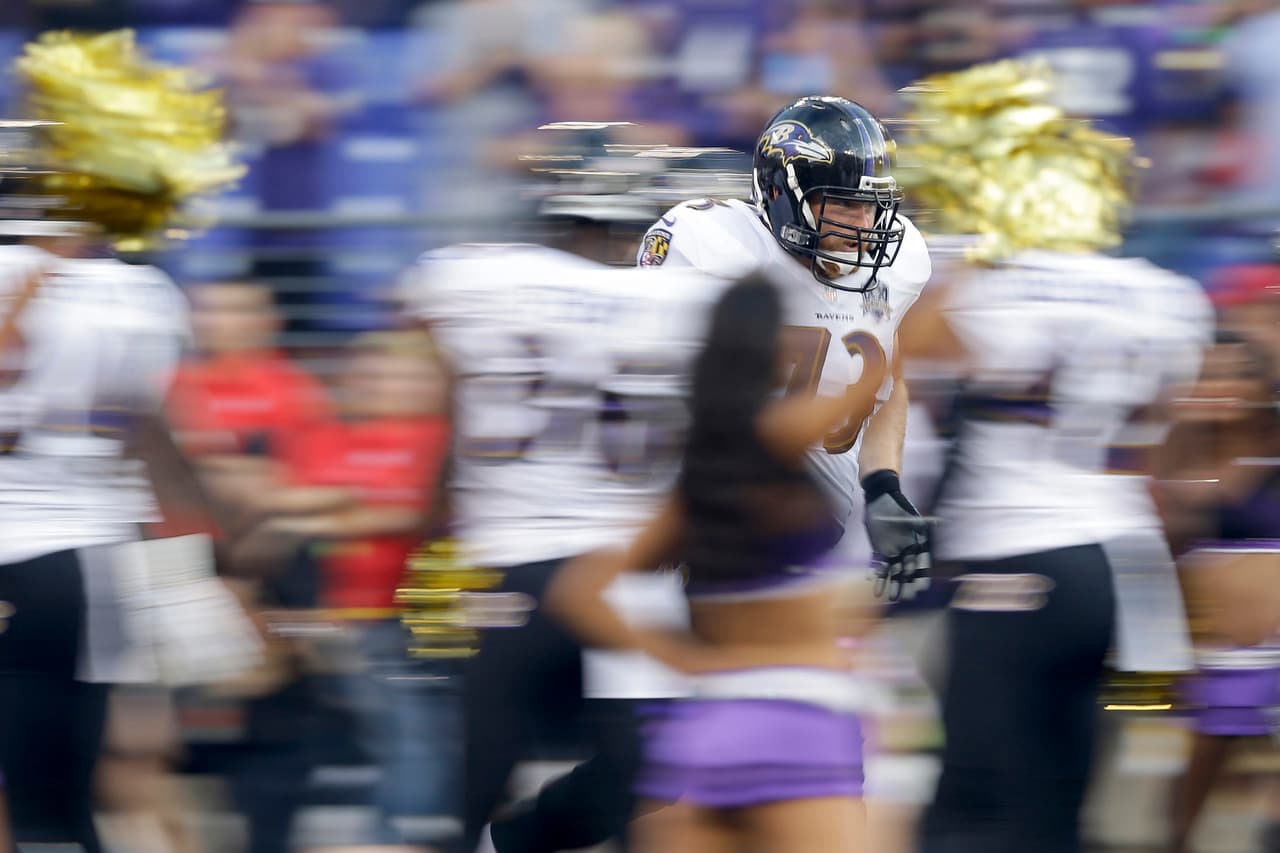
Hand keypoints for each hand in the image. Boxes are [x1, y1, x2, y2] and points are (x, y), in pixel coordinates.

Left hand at [862, 470, 930, 601]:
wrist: (879, 499)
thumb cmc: (897, 507)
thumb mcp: (909, 516)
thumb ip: (921, 523)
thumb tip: (937, 522)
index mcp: (917, 544)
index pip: (922, 563)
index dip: (921, 576)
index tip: (921, 589)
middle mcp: (906, 550)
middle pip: (907, 571)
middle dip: (906, 584)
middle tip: (905, 598)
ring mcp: (892, 551)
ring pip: (893, 571)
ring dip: (891, 583)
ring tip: (889, 597)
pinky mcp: (879, 550)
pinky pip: (878, 564)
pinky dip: (876, 574)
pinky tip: (873, 585)